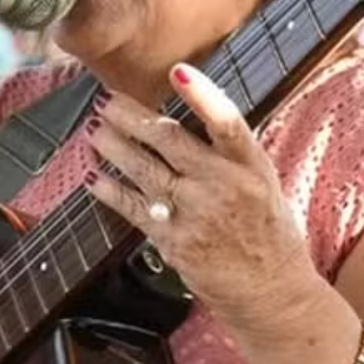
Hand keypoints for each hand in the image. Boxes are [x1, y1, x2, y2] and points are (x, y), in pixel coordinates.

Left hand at [84, 63, 313, 324]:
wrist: (271, 291)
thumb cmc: (268, 231)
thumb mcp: (263, 182)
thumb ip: (232, 151)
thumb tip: (197, 111)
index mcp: (250, 166)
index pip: (227, 122)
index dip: (202, 95)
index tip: (177, 71)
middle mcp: (223, 186)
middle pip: (169, 141)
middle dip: (131, 117)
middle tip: (105, 100)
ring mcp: (195, 214)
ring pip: (144, 170)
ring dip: (113, 147)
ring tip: (93, 130)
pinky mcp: (174, 242)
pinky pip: (134, 209)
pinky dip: (111, 191)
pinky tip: (94, 177)